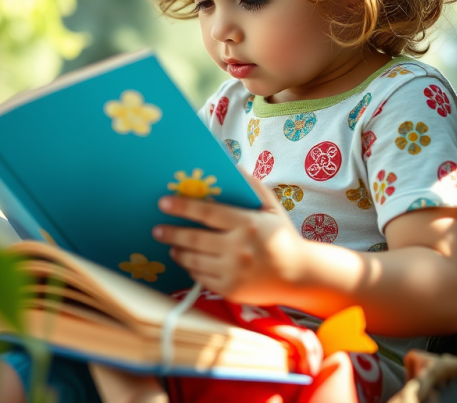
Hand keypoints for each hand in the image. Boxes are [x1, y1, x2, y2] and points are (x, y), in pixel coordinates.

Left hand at [152, 172, 305, 304]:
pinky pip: (202, 278)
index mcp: (247, 223)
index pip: (207, 212)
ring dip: (178, 251)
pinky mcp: (231, 290)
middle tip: (157, 228)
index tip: (164, 202)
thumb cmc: (282, 236)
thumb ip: (252, 186)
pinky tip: (187, 261)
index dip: (183, 206)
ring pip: (194, 260)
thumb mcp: (272, 206)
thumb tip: (232, 166)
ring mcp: (233, 271)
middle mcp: (238, 248)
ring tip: (170, 245)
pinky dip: (191, 269)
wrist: (299, 275)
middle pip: (194, 238)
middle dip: (171, 232)